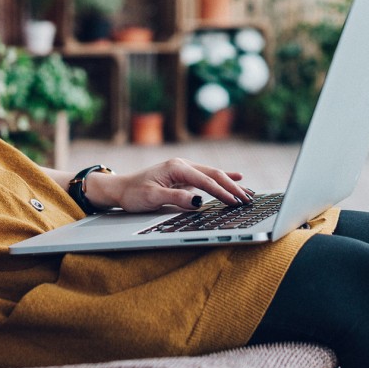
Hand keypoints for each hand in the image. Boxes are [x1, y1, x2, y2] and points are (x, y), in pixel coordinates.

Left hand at [90, 158, 253, 212]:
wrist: (120, 189)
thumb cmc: (134, 193)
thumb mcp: (153, 198)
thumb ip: (176, 198)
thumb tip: (198, 201)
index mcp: (177, 167)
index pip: (206, 180)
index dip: (222, 192)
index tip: (235, 202)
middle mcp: (183, 165)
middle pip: (214, 174)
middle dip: (232, 187)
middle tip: (248, 199)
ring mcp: (184, 170)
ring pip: (213, 174)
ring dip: (231, 183)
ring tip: (248, 191)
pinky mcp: (184, 177)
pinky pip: (207, 178)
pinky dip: (223, 179)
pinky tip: (237, 177)